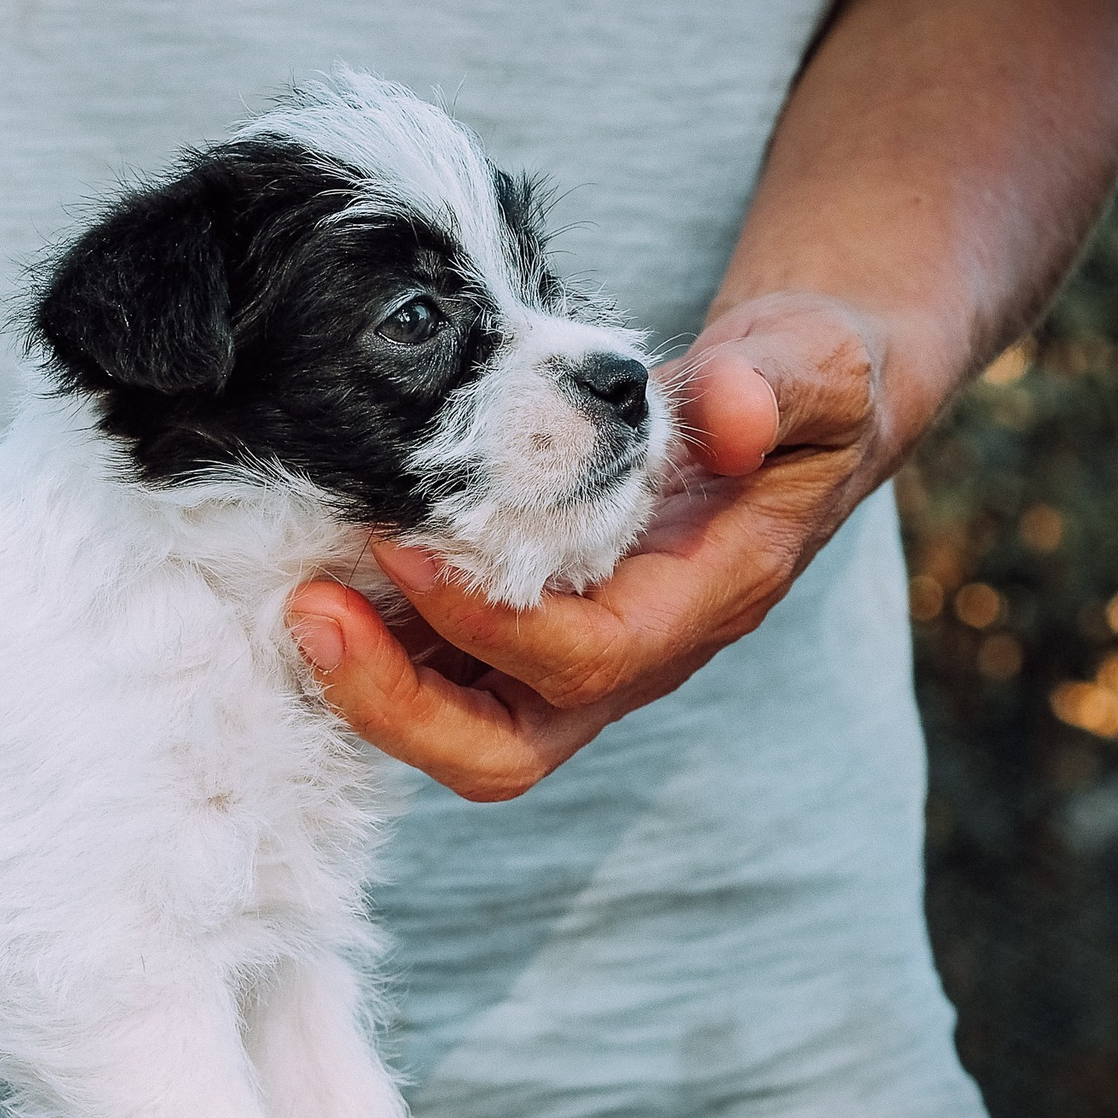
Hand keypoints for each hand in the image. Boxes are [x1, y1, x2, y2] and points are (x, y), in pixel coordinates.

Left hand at [286, 292, 905, 801]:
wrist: (789, 413)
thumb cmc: (802, 392)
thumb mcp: (820, 366)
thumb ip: (783, 382)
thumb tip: (731, 410)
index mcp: (701, 604)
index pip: (588, 659)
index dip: (490, 620)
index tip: (406, 538)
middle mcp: (629, 655)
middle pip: (502, 751)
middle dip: (397, 705)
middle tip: (313, 611)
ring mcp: (568, 656)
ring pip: (455, 729)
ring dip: (367, 685)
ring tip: (297, 596)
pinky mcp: (523, 633)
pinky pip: (436, 675)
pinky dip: (373, 646)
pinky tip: (317, 574)